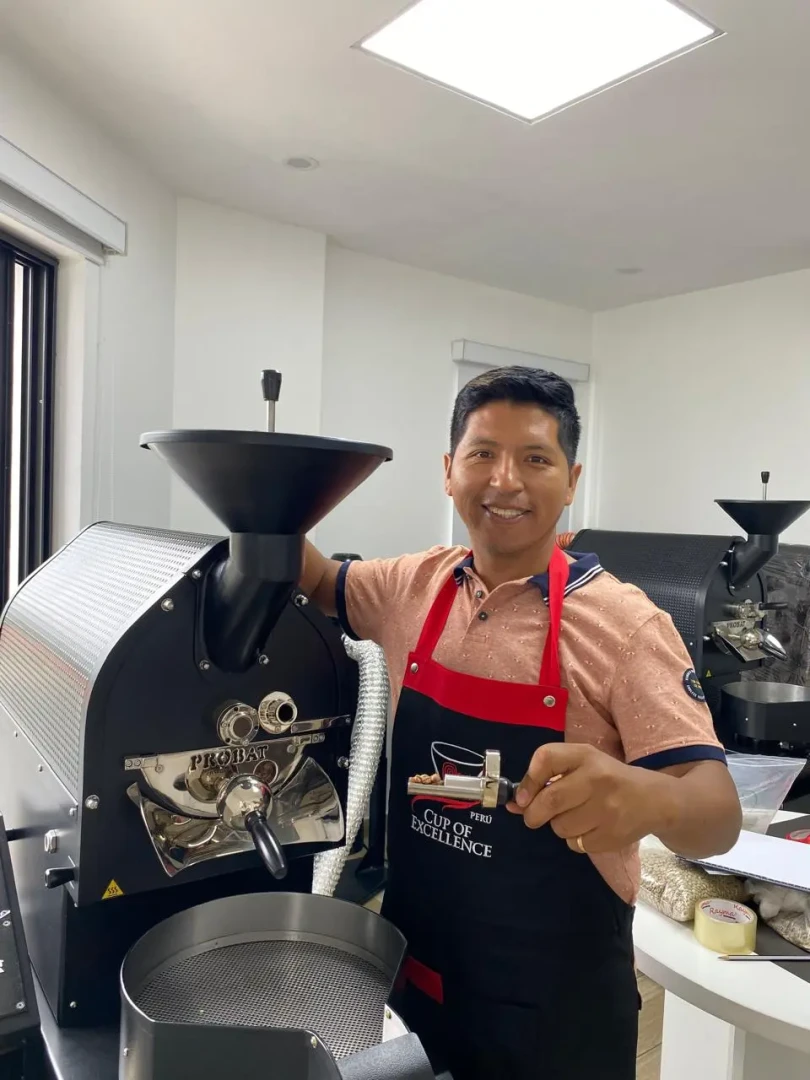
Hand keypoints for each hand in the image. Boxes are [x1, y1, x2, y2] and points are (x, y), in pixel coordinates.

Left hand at [506, 742, 664, 853]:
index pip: (546, 758)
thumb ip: (547, 778)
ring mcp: (607, 808)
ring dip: (559, 826)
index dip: (528, 780)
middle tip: (534, 817)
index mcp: (586, 755)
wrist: (654, 800)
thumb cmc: (608, 778)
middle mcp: (597, 778)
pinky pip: (576, 844)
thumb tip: (513, 805)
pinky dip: (576, 840)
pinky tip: (591, 828)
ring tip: (576, 817)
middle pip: (549, 800)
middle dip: (533, 814)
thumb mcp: (582, 764)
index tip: (521, 798)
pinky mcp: (612, 835)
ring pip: (560, 827)